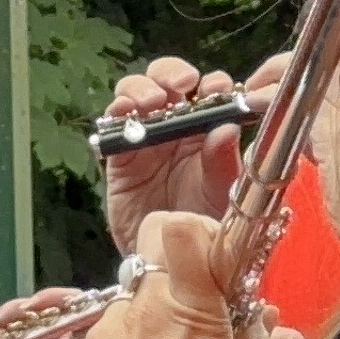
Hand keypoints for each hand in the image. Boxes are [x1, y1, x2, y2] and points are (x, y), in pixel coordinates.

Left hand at [34, 211, 295, 338]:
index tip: (213, 259)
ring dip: (146, 337)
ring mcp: (99, 333)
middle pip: (155, 272)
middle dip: (177, 295)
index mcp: (188, 313)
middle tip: (195, 335)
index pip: (180, 229)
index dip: (196, 235)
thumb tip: (259, 318)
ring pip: (128, 314)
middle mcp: (137, 311)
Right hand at [102, 55, 281, 252]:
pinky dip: (115, 114)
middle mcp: (176, 128)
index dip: (213, 83)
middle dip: (173, 73)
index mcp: (208, 131)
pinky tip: (124, 114)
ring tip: (150, 101)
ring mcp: (145, 139)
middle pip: (170, 82)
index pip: (211, 93)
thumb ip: (223, 164)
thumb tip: (227, 128)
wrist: (170, 265)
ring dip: (142, 88)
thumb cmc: (203, 228)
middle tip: (181, 84)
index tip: (217, 88)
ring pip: (137, 94)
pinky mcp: (118, 157)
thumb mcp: (223, 197)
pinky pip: (112, 128)